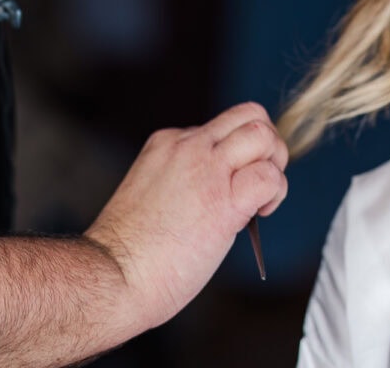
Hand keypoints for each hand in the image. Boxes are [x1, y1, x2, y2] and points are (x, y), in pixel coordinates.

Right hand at [84, 103, 288, 333]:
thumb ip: (187, 178)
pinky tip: (260, 213)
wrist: (114, 276)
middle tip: (261, 177)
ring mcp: (207, 169)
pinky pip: (269, 177)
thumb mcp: (154, 191)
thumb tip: (225, 186)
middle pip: (249, 115)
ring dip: (275, 162)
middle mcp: (189, 146)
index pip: (221, 127)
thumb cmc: (131, 250)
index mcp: (167, 142)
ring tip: (264, 194)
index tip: (228, 183)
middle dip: (267, 143)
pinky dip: (275, 191)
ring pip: (262, 134)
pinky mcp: (224, 201)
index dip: (236, 155)